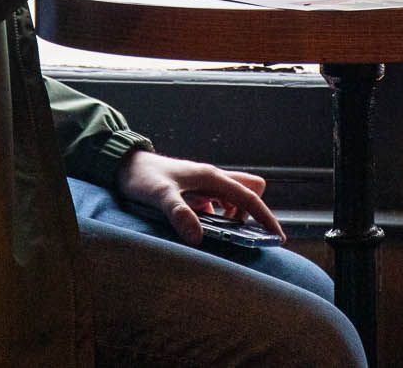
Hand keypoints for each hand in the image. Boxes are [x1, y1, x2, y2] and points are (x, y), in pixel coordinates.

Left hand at [115, 149, 283, 245]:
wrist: (124, 164)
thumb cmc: (142, 176)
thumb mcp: (159, 196)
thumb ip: (179, 214)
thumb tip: (198, 238)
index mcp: (211, 177)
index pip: (249, 197)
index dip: (265, 218)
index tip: (278, 237)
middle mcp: (212, 178)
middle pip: (250, 192)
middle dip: (254, 213)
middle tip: (246, 236)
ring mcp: (204, 184)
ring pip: (234, 198)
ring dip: (236, 217)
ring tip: (226, 238)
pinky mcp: (195, 192)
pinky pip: (218, 205)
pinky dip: (220, 218)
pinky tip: (206, 230)